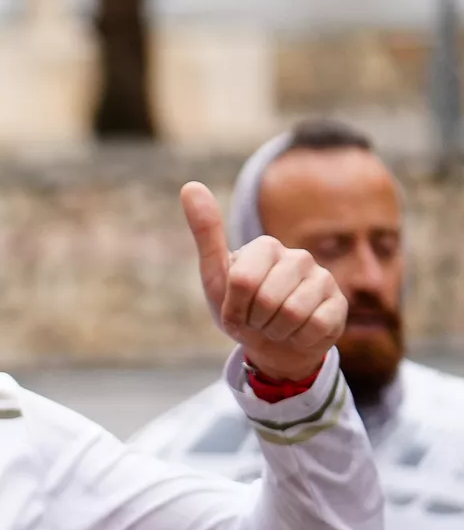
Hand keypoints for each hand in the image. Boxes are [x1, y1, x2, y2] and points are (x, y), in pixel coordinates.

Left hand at [182, 181, 344, 384]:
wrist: (271, 344)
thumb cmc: (240, 308)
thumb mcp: (215, 276)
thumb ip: (206, 234)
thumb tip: (190, 185)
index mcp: (266, 246)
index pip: (241, 281)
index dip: (233, 307)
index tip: (235, 307)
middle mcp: (298, 257)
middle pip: (267, 300)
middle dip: (254, 320)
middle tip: (256, 319)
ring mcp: (323, 279)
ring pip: (292, 315)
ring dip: (275, 331)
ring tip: (274, 325)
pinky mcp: (339, 304)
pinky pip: (314, 327)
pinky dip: (296, 339)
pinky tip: (296, 332)